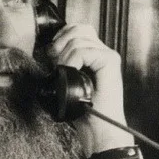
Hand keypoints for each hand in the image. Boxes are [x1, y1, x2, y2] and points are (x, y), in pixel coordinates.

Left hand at [47, 24, 134, 155]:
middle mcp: (102, 53)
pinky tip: (71, 74)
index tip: (50, 56)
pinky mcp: (111, 62)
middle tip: (54, 61)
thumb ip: (61, 65)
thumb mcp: (65, 83)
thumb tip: (47, 51)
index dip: (60, 38)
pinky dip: (72, 61)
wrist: (98, 129)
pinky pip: (85, 51)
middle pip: (79, 29)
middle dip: (60, 42)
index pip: (76, 31)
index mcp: (93, 56)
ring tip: (63, 72)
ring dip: (65, 55)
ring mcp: (108, 56)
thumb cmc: (82, 111)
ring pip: (80, 39)